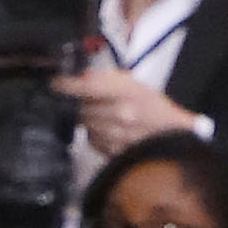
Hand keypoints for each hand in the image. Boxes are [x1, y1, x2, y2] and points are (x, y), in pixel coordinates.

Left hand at [57, 62, 200, 157]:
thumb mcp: (134, 83)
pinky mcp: (111, 150)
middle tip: (89, 100)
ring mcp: (114, 135)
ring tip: (103, 115)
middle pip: (82, 107)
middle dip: (80, 102)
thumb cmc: (154, 107)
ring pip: (84, 124)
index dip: (67, 85)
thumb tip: (83, 77)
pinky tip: (106, 129)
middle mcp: (118, 114)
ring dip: (88, 118)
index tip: (56, 83)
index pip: (86, 87)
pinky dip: (94, 133)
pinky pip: (91, 139)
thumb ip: (107, 78)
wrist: (170, 135)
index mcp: (125, 92)